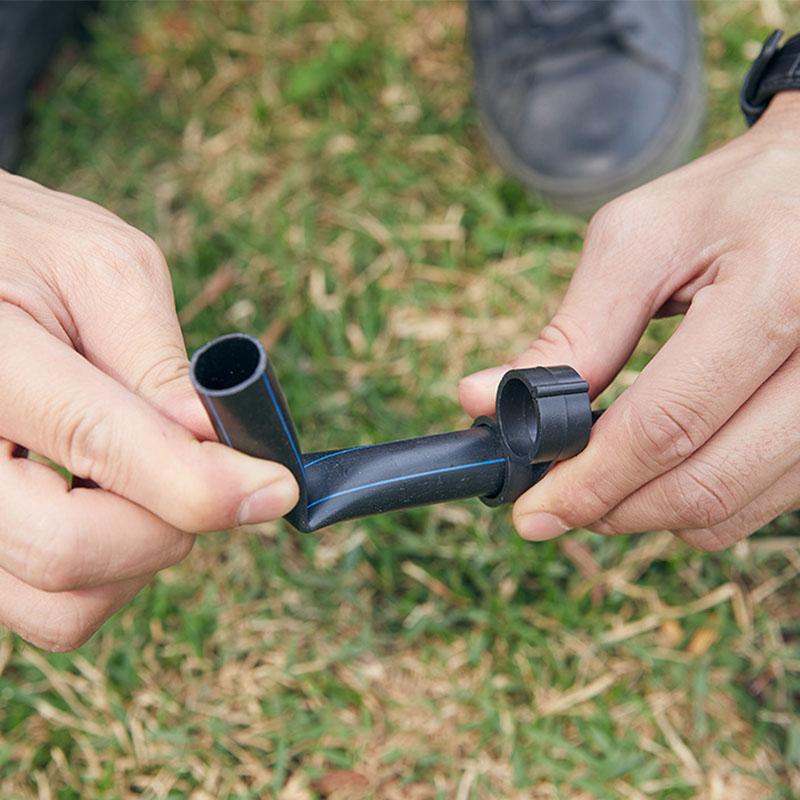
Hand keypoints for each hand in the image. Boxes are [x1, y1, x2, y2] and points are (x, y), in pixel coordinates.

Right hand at [0, 171, 297, 649]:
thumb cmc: (27, 250)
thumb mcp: (100, 269)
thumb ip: (154, 358)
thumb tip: (219, 442)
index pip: (97, 443)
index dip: (202, 482)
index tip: (276, 487)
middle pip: (71, 550)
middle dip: (173, 523)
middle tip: (215, 477)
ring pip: (62, 602)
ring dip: (141, 555)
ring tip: (154, 479)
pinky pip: (49, 606)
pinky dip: (108, 573)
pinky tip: (114, 503)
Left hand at [460, 93, 799, 551]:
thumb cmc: (728, 204)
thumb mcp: (641, 242)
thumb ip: (572, 331)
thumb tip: (484, 401)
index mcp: (776, 291)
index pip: (667, 423)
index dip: (590, 479)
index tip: (531, 510)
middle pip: (704, 485)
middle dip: (610, 507)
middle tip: (554, 502)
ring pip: (733, 509)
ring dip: (649, 512)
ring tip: (598, 481)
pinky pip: (762, 501)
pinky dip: (694, 500)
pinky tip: (655, 469)